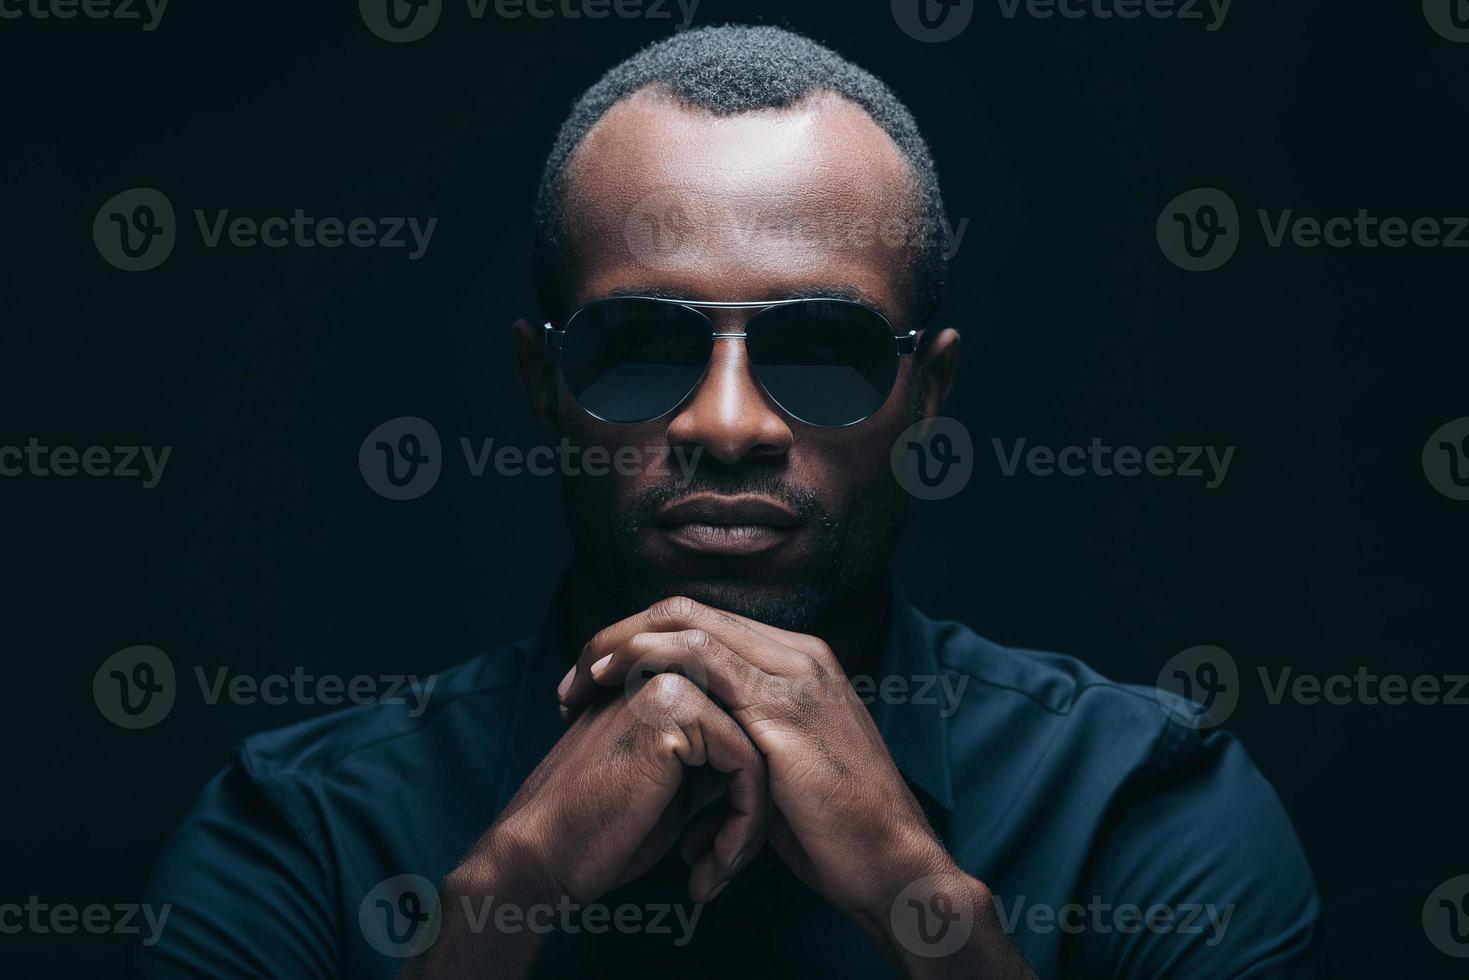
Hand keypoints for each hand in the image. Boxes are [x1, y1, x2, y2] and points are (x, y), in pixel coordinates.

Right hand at [405, 675, 766, 979]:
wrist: (542, 857)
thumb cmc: (602, 831)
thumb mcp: (673, 787)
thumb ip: (716, 759)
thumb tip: (772, 764)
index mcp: (660, 684)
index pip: (743, 730)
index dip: (743, 798)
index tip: (721, 851)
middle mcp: (665, 671)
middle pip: (756, 737)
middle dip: (751, 812)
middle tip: (722, 868)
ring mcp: (669, 684)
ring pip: (759, 753)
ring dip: (748, 825)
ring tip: (717, 872)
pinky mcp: (673, 713)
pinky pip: (747, 767)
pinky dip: (741, 826)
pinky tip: (708, 868)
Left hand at [558, 596, 956, 922]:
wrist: (891, 864)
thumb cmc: (832, 831)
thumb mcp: (781, 765)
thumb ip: (741, 734)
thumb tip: (684, 739)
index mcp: (800, 660)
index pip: (703, 622)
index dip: (641, 641)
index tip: (596, 680)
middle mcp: (799, 654)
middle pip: (687, 611)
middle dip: (620, 635)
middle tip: (575, 676)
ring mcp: (794, 675)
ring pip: (687, 624)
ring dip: (622, 645)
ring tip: (580, 680)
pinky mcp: (782, 709)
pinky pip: (701, 661)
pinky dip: (648, 661)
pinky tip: (615, 683)